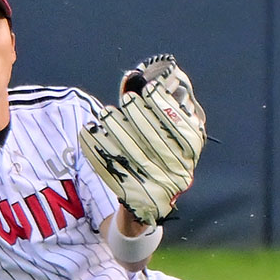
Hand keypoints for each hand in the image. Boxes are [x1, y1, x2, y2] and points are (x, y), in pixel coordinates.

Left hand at [78, 54, 206, 224]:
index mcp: (191, 155)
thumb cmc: (158, 153)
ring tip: (106, 113)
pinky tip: (88, 134)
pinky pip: (113, 171)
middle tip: (126, 98)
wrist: (150, 200)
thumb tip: (137, 79)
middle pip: (158, 142)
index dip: (165, 107)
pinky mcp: (133, 198)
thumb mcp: (166, 132)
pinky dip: (99, 151)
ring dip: (118, 131)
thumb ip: (157, 108)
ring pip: (135, 156)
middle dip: (139, 116)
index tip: (150, 87)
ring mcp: (157, 189)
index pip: (182, 129)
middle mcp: (179, 173)